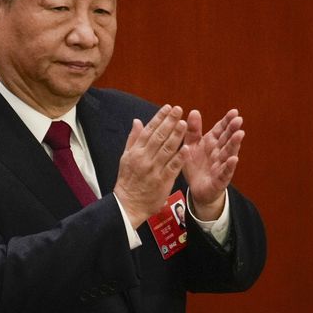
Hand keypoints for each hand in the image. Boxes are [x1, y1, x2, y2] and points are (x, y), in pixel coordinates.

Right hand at [114, 105, 187, 226]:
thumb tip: (137, 121)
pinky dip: (179, 158)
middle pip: (159, 137)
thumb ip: (133, 139)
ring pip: (167, 149)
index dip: (159, 118)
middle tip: (179, 110)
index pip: (149, 130)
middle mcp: (145, 158)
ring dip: (176, 135)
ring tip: (184, 123)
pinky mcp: (162, 181)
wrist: (128, 204)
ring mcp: (154, 170)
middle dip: (170, 122)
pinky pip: (172, 167)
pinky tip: (187, 147)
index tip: (168, 108)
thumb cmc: (128, 180)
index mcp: (136, 151)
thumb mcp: (125, 157)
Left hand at [183, 108, 244, 220]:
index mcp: (211, 142)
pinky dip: (229, 166)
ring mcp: (221, 165)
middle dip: (232, 129)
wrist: (197, 189)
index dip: (227, 121)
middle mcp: (219, 152)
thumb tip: (194, 111)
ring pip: (228, 153)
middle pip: (226, 139)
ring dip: (234, 144)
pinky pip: (225, 172)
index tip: (234, 112)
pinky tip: (233, 159)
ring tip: (239, 134)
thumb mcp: (191, 145)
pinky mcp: (220, 179)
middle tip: (238, 119)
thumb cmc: (196, 166)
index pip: (221, 129)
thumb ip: (193, 130)